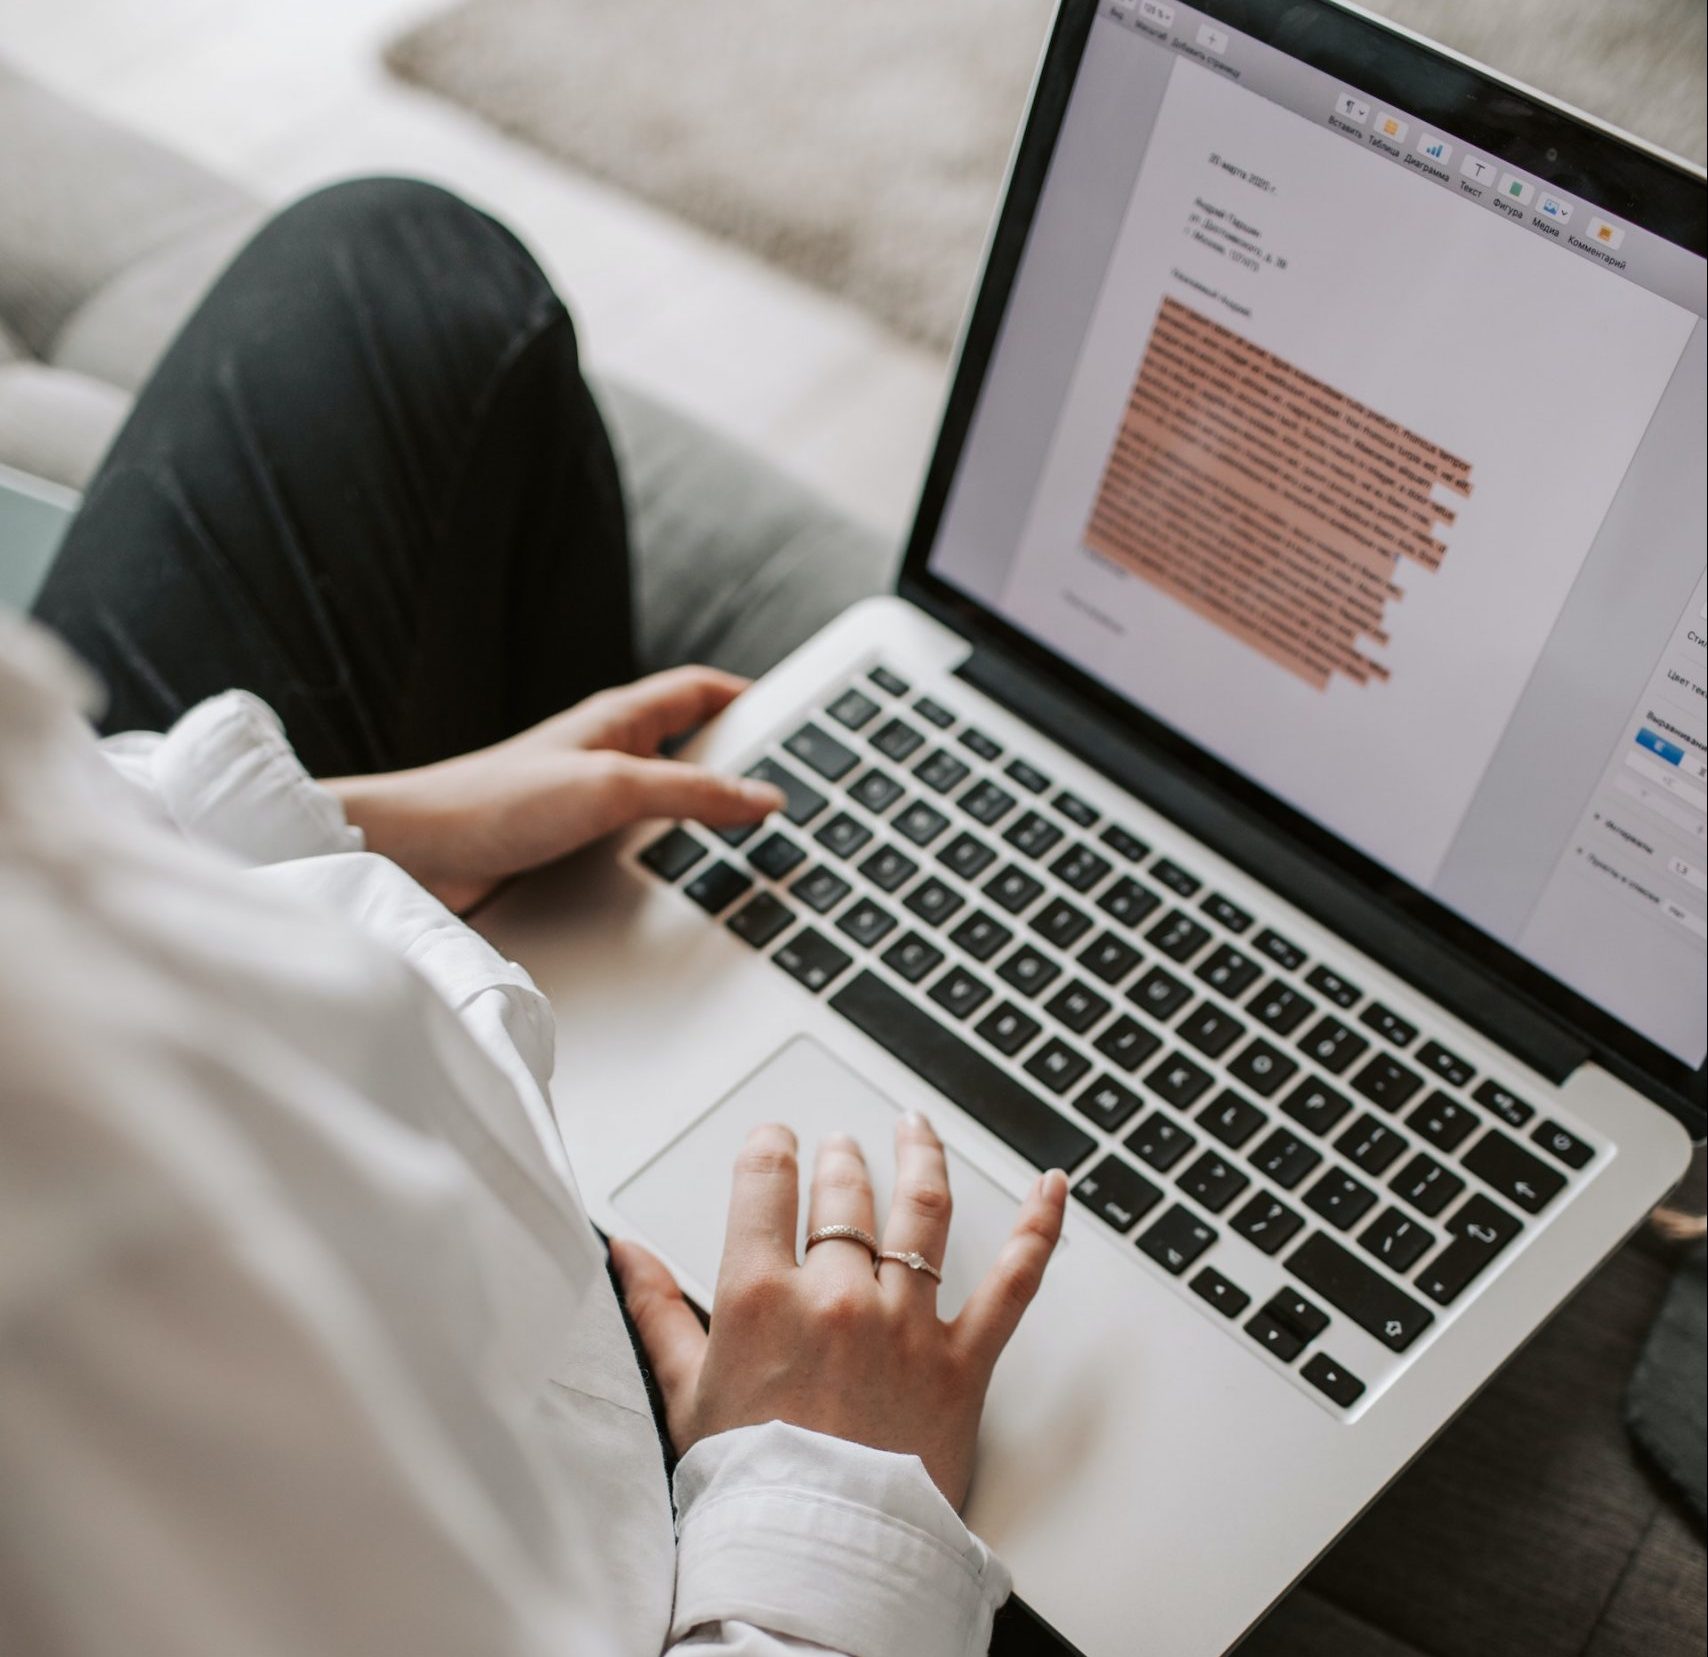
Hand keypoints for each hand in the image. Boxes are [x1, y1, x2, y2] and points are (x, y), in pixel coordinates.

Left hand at [325, 666, 784, 911]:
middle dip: (740, 760)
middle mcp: (606, 754)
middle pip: (692, 744)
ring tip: (753, 840)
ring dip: (705, 815)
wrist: (416, 857)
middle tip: (790, 786)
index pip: (700, 690)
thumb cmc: (494, 803)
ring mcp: (588, 800)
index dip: (749, 698)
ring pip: (667, 799)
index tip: (796, 719)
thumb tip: (764, 797)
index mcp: (617, 720)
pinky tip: (684, 881)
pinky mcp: (571, 847)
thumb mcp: (611, 789)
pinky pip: (638, 842)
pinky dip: (669, 853)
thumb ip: (691, 794)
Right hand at [610, 1115, 1068, 1508]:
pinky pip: (1012, 1282)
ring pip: (921, 1211)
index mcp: (762, 1297)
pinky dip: (1037, 1229)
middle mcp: (838, 1297)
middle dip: (839, 1159)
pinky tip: (1051, 1188)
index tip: (775, 1141)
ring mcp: (906, 1324)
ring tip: (915, 1129)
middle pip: (844, 1194)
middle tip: (838, 1148)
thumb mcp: (684, 1393)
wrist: (817, 1562)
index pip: (766, 1183)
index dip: (771, 1148)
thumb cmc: (749, 1487)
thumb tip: (625, 1250)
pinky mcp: (961, 1361)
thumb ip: (655, 1309)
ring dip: (919, 1157)